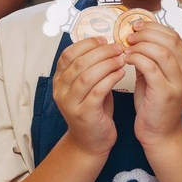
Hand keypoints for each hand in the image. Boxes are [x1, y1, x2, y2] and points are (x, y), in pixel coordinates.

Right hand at [53, 36, 125, 155]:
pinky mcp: (84, 114)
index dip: (86, 44)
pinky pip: (97, 91)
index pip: (68, 54)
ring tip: (121, 59)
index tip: (104, 39)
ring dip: (106, 64)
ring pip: (86, 76)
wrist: (90, 141)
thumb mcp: (87, 85)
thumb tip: (104, 42)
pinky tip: (121, 73)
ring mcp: (70, 103)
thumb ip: (90, 66)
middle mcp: (60, 90)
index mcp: (59, 79)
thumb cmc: (93, 109)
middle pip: (78, 63)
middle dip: (100, 52)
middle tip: (118, 47)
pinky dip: (110, 79)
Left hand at [124, 21, 181, 148]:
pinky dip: (136, 59)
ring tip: (126, 48)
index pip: (173, 35)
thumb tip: (135, 38)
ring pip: (161, 52)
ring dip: (140, 46)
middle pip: (169, 40)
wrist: (159, 133)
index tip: (136, 26)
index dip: (154, 27)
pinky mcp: (165, 93)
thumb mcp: (153, 76)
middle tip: (129, 35)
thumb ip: (149, 57)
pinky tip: (126, 60)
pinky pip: (150, 67)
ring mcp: (178, 83)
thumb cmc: (154, 105)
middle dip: (147, 33)